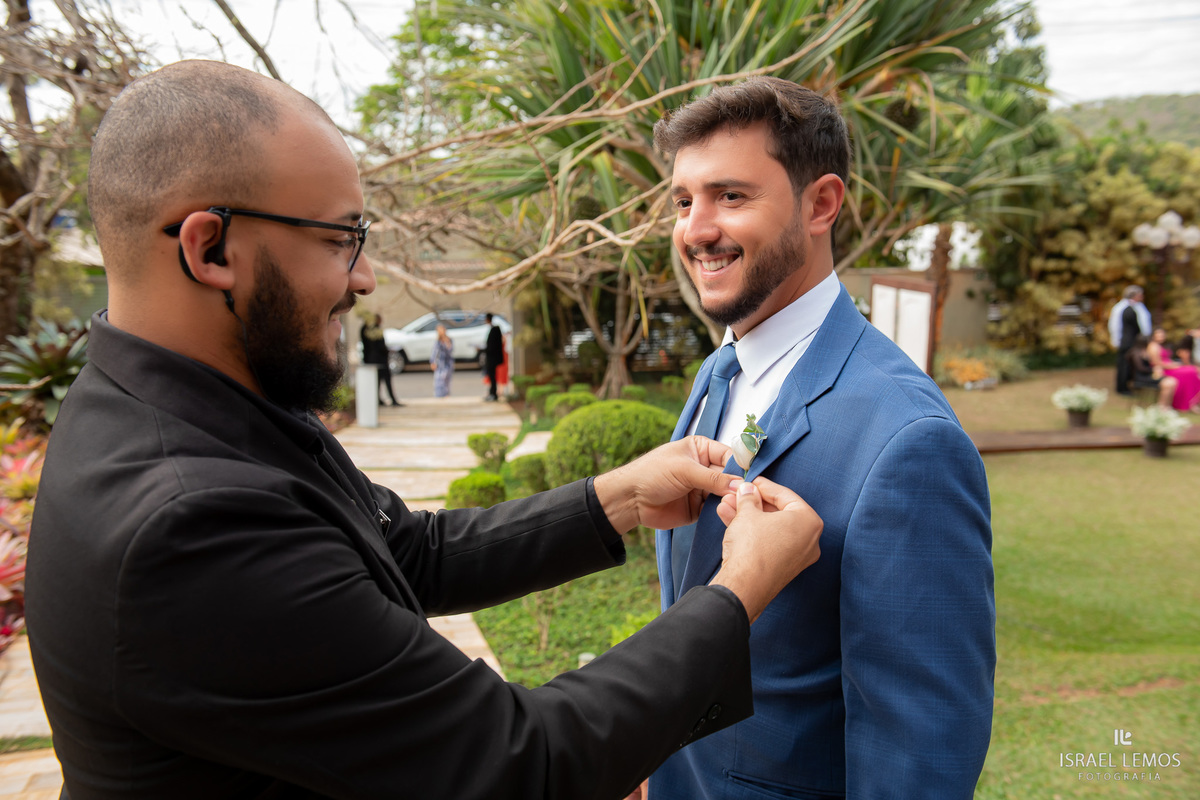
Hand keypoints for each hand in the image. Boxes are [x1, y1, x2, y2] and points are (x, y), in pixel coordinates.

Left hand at [592, 436, 737, 533]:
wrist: (630, 500)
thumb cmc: (651, 474)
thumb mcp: (684, 470)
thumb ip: (713, 478)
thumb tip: (740, 485)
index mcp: (701, 449)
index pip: (730, 455)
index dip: (742, 466)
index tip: (754, 477)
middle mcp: (705, 468)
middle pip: (731, 476)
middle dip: (739, 485)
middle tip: (749, 495)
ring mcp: (702, 489)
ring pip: (726, 494)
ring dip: (731, 500)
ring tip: (738, 506)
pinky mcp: (699, 509)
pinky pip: (717, 510)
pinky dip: (723, 512)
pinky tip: (728, 514)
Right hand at [711, 478, 821, 623]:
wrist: (744, 586)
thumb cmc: (752, 547)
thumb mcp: (747, 514)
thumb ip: (749, 497)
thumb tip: (748, 490)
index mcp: (809, 521)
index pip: (785, 495)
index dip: (764, 486)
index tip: (750, 481)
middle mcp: (810, 540)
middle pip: (778, 513)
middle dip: (753, 502)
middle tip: (737, 494)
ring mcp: (798, 556)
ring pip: (771, 529)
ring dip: (748, 516)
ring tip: (727, 505)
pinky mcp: (784, 568)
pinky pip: (769, 543)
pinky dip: (753, 532)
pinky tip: (730, 520)